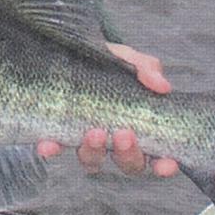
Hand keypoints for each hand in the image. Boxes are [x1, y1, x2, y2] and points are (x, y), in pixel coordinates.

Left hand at [37, 45, 180, 177]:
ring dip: (95, 152)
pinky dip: (53, 149)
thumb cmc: (106, 61)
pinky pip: (56, 148)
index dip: (164, 165)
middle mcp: (114, 140)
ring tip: (94, 133)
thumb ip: (145, 68)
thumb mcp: (127, 59)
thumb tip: (161, 85)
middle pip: (128, 163)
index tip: (165, 163)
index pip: (157, 156)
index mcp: (137, 127)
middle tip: (124, 134)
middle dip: (128, 154)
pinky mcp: (59, 133)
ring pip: (94, 161)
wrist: (71, 50)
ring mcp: (86, 140)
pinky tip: (49, 145)